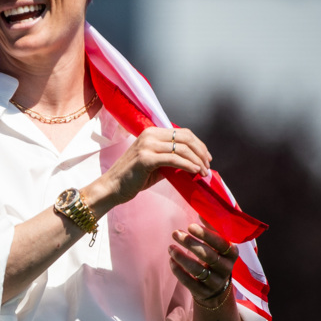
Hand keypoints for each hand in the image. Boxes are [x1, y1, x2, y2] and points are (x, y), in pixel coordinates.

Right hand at [94, 127, 210, 206]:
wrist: (112, 187)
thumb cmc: (133, 177)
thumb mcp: (156, 164)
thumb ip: (172, 159)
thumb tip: (194, 163)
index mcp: (152, 132)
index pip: (182, 133)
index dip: (199, 144)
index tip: (207, 158)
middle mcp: (150, 135)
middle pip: (185, 138)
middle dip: (201, 152)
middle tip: (208, 166)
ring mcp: (147, 146)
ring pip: (182, 149)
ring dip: (197, 161)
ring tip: (204, 173)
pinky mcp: (146, 159)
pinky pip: (174, 160)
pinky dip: (187, 165)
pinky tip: (195, 172)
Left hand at [168, 222, 236, 303]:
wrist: (217, 290)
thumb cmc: (215, 259)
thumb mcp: (218, 246)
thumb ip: (212, 229)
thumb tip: (201, 211)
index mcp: (232, 254)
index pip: (221, 243)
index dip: (206, 234)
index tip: (190, 226)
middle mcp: (226, 268)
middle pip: (208, 255)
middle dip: (190, 243)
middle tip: (175, 233)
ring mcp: (215, 282)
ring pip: (197, 269)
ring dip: (181, 257)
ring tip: (170, 247)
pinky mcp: (203, 292)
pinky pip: (189, 282)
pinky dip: (178, 271)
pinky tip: (171, 261)